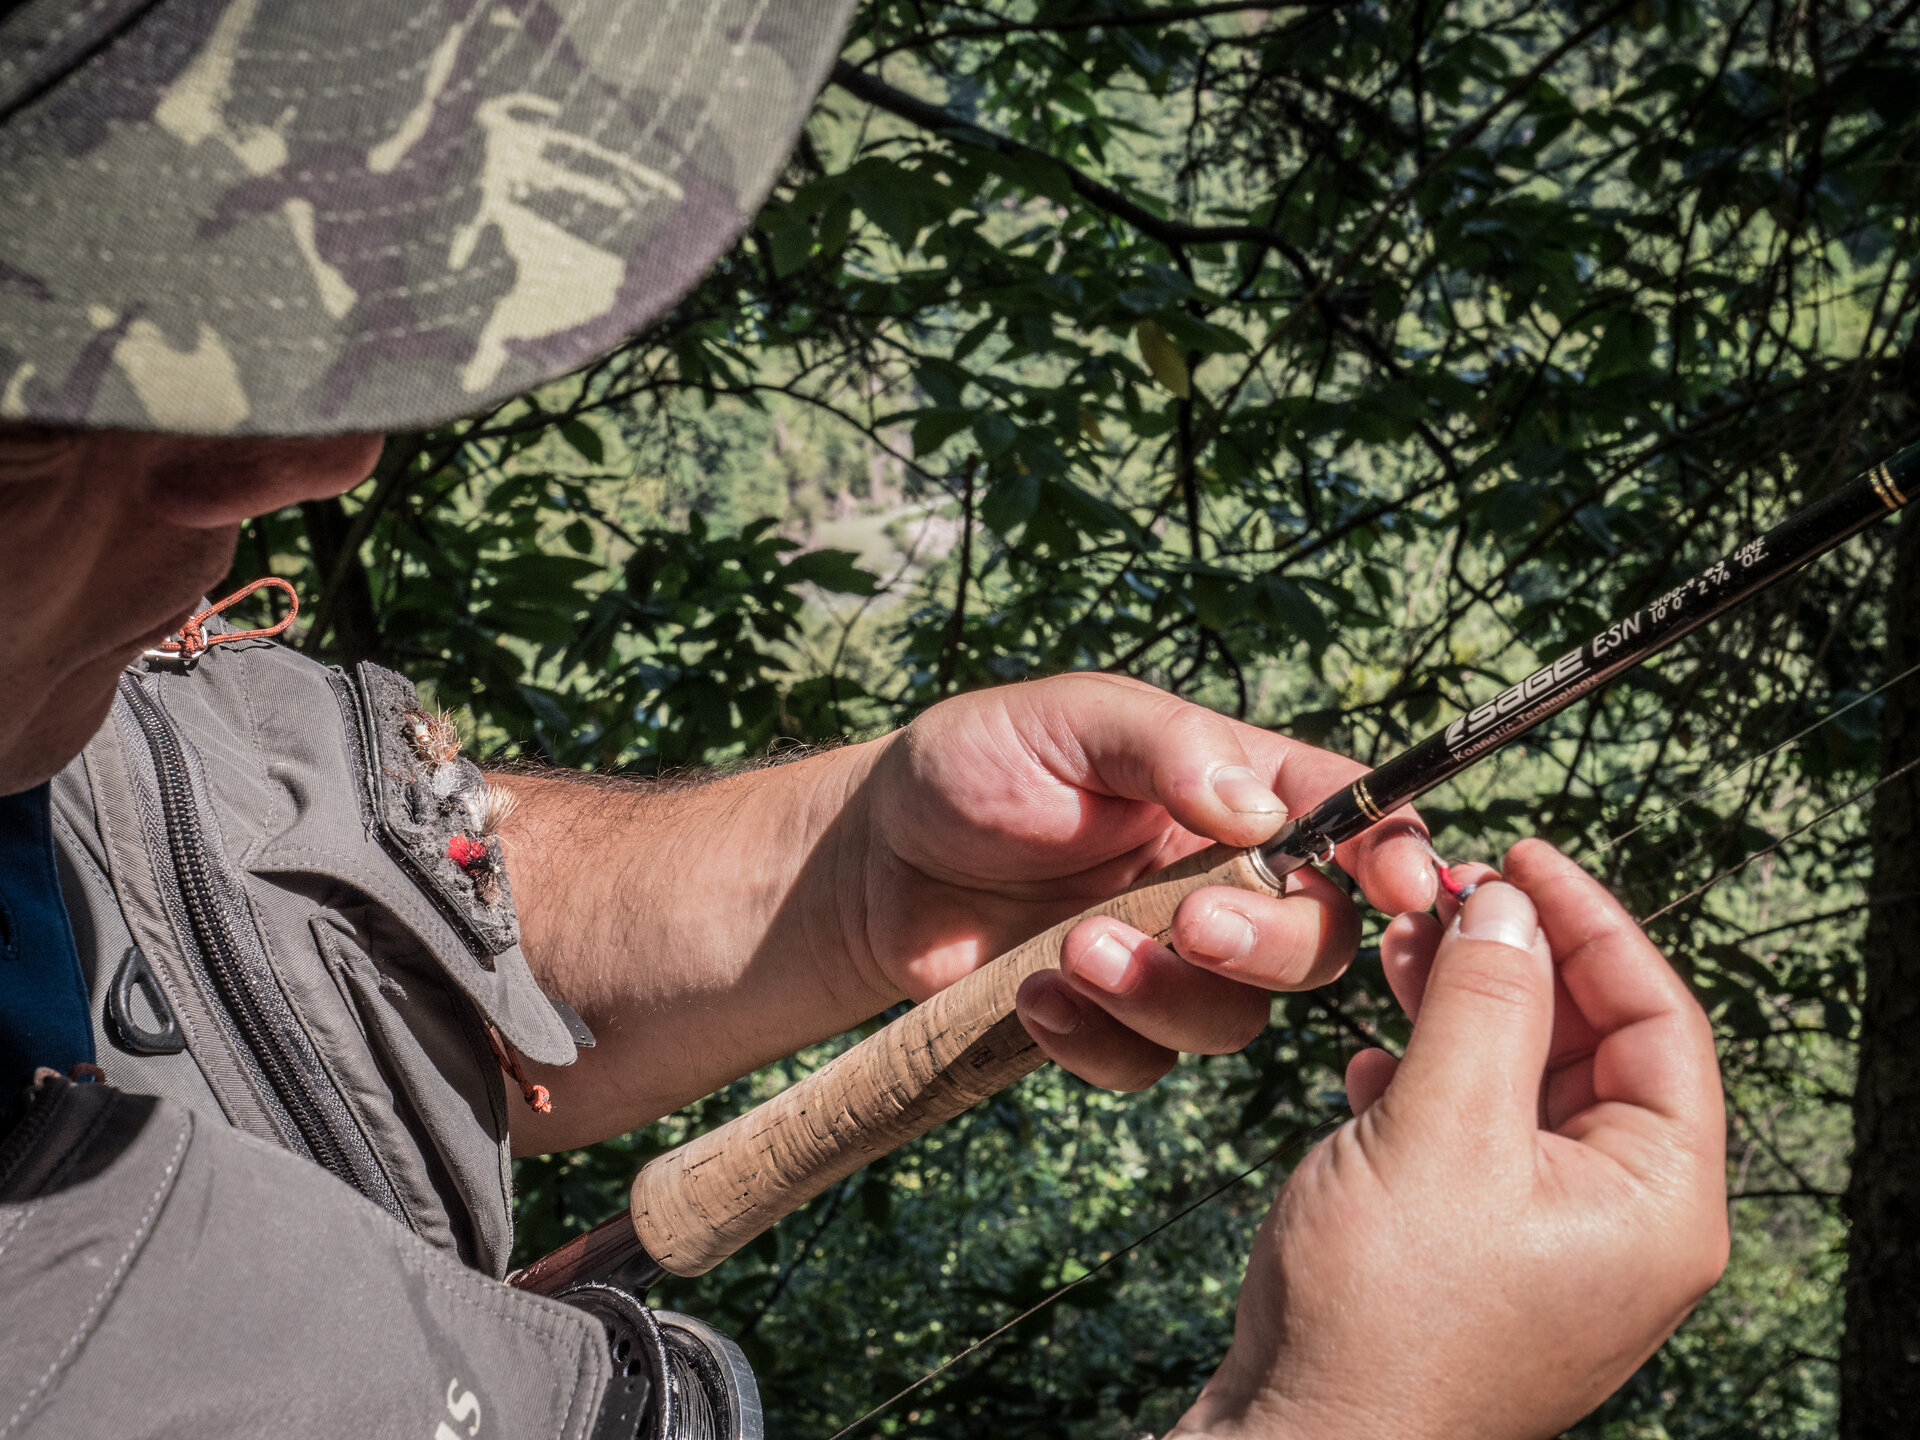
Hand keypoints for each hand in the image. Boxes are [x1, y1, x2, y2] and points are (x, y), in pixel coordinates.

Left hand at [854, 673, 1438, 1089]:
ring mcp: (1170, 959)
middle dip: (1264, 942)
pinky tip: (1034, 994)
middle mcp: (1219, 878)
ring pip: (1235, 1017)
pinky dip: (1097, 1039)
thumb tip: (1262, 811)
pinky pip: (1146, 1064)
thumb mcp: (1064, 720)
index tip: (1400, 888)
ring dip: (1163, 993)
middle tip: (1188, 922)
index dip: (1391, 854)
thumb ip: (1164, 747)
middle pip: (1316, 940)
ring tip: (1070, 950)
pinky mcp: (1113, 1022)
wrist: (870, 862)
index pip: (1346, 818)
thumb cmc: (970, 767)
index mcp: (1230, 789)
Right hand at [1173, 840, 1727, 1439]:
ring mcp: (1550, 1240)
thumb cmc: (1384, 1317)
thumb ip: (1484, 1002)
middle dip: (1517, 959)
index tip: (1522, 857)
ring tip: (1398, 948)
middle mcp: (1621, 1222)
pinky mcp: (1479, 1249)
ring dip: (1464, 1007)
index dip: (1592, 923)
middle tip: (1445, 893)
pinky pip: (1476, 1133)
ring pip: (1525, 1081)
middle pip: (1594, 1045)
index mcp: (1657, 1202)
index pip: (1660, 1021)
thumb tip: (1507, 906)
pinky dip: (1429, 1077)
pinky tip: (1372, 1061)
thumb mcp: (1440, 1128)